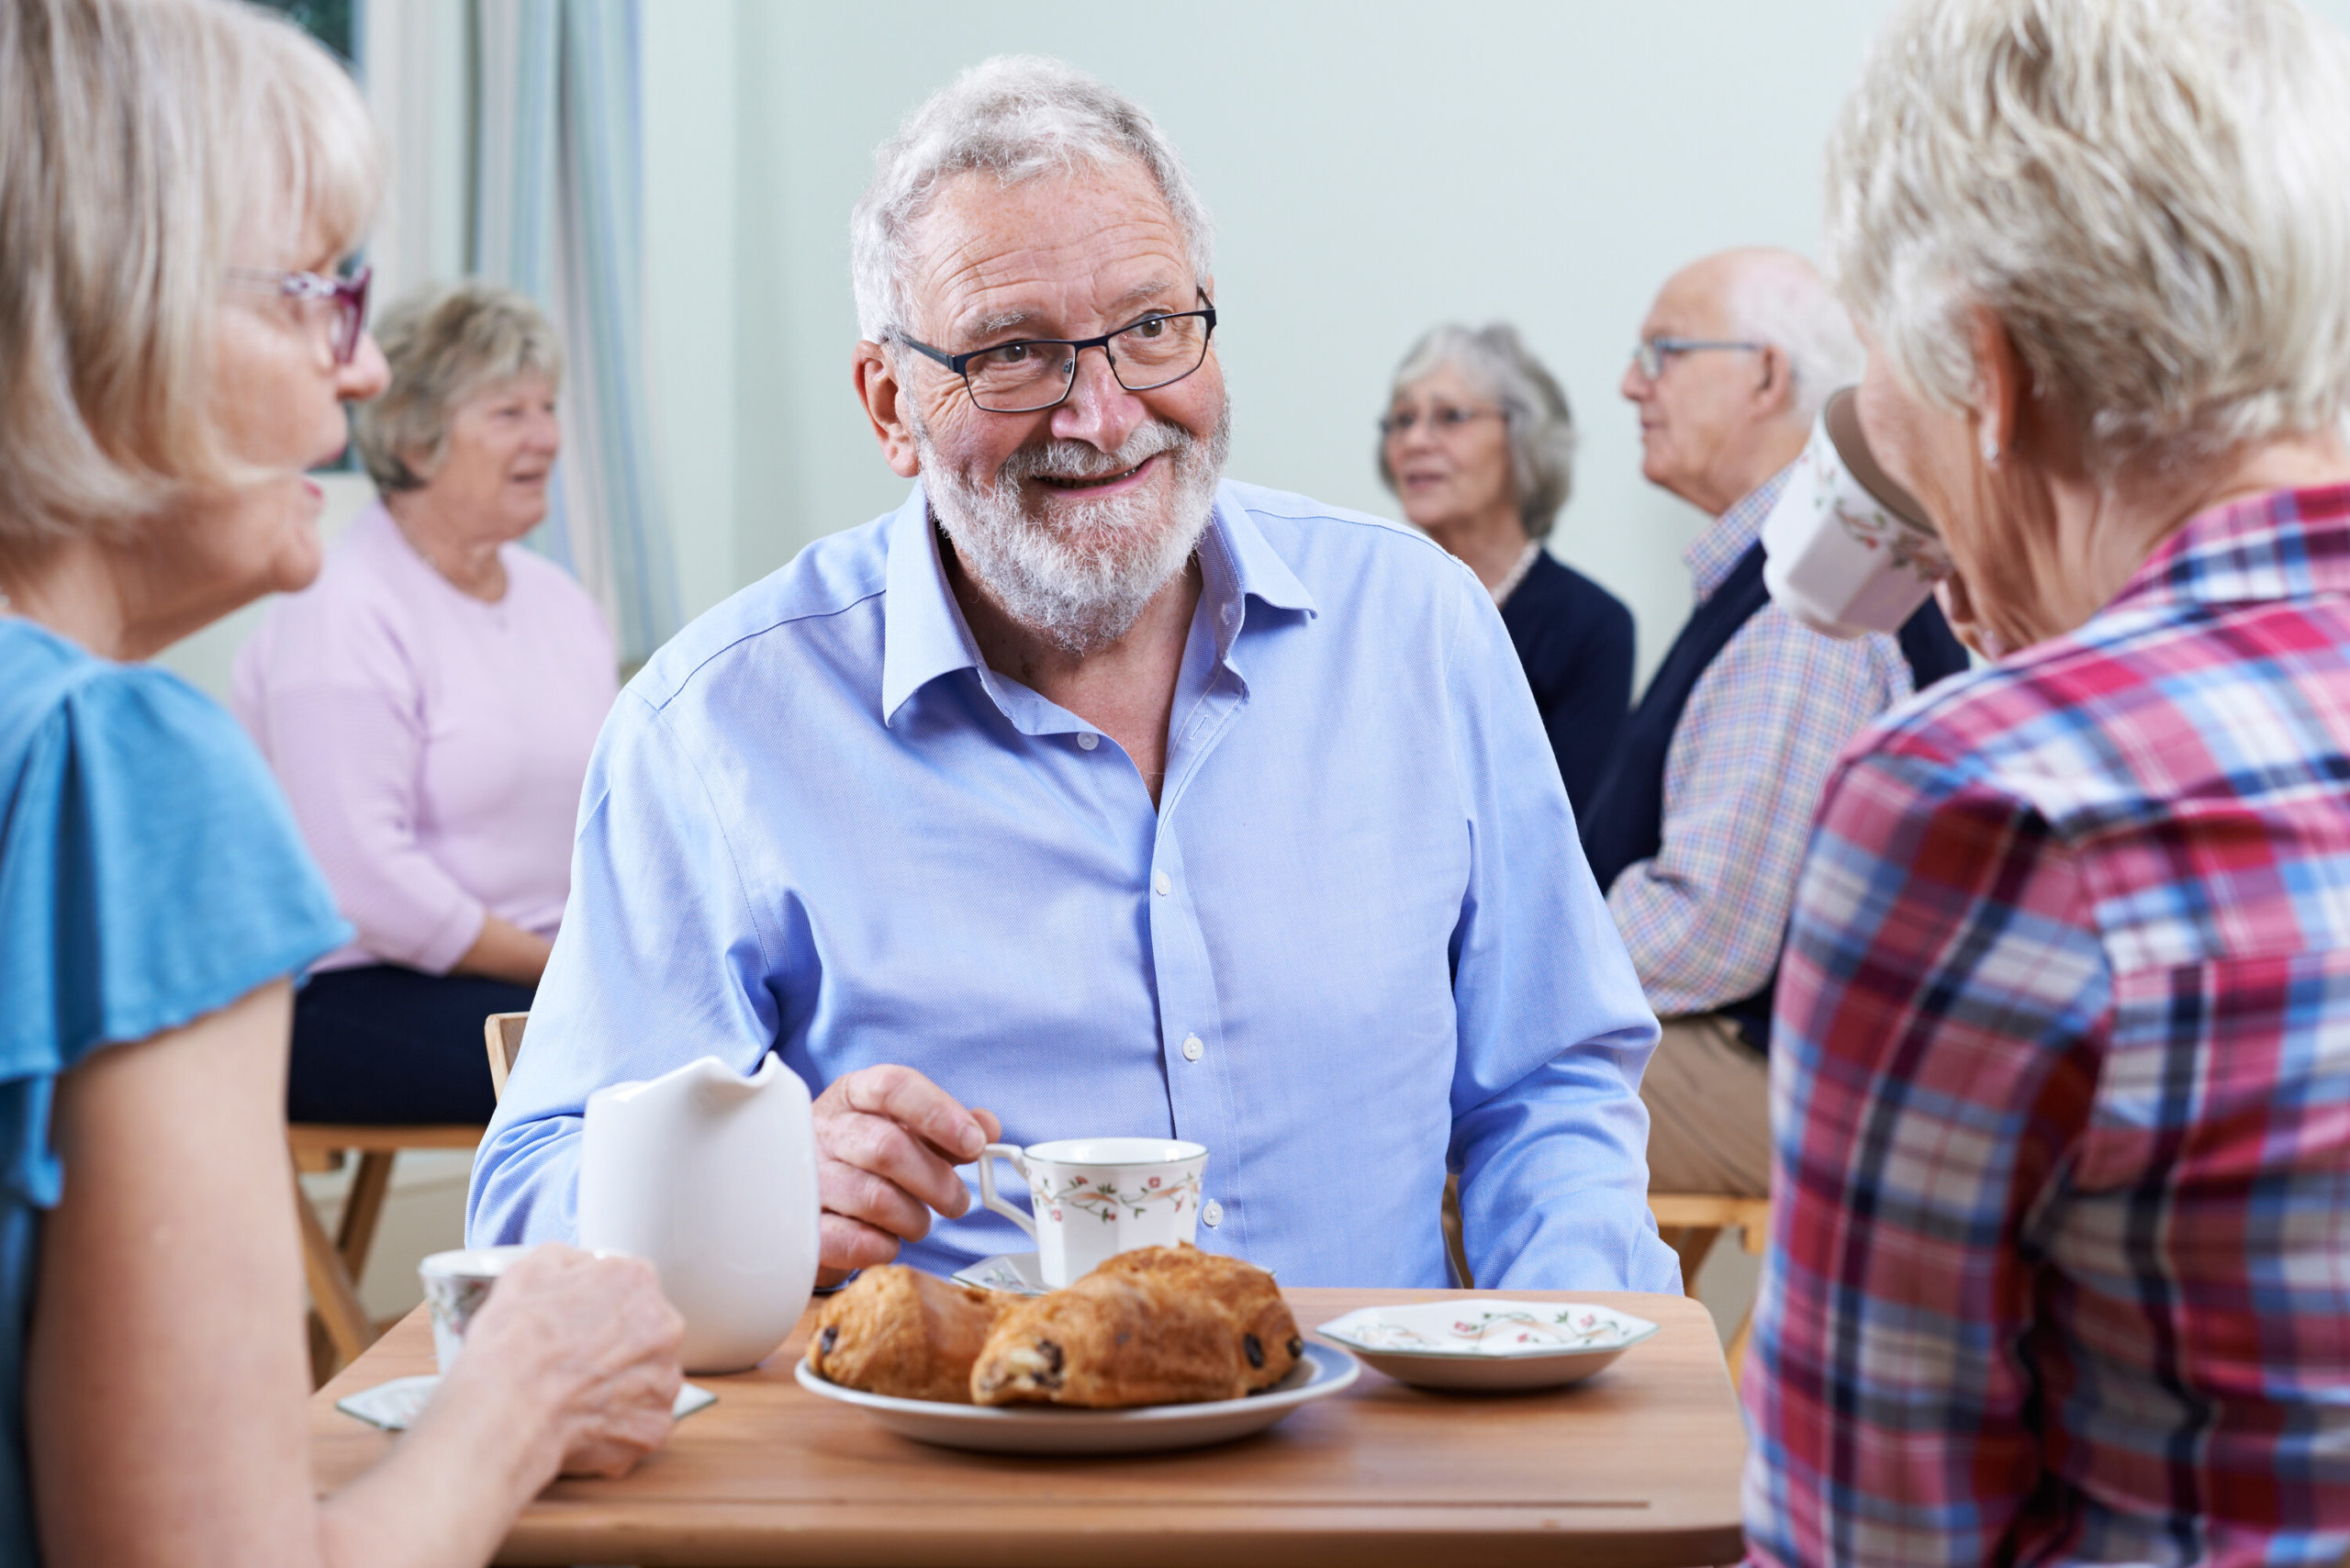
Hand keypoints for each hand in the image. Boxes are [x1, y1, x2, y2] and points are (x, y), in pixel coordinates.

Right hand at [448, 1244, 684, 1479]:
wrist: (508, 1411)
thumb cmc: (513, 1344)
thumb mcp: (529, 1270)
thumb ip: (571, 1260)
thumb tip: (583, 1266)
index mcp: (637, 1280)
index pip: (626, 1288)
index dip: (596, 1309)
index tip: (576, 1327)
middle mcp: (664, 1325)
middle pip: (643, 1332)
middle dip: (614, 1347)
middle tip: (574, 1364)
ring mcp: (665, 1377)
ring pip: (645, 1378)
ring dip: (617, 1386)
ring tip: (573, 1396)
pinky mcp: (655, 1424)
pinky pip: (639, 1421)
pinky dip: (615, 1425)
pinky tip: (582, 1422)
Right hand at [811, 1065, 1000, 1282]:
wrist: (807, 1195)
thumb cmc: (865, 1156)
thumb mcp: (905, 1129)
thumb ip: (949, 1126)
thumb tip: (988, 1127)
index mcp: (853, 1094)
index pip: (894, 1087)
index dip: (939, 1114)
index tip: (974, 1143)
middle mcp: (824, 1129)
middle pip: (887, 1148)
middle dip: (937, 1181)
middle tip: (957, 1201)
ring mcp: (807, 1177)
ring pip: (875, 1199)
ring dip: (914, 1218)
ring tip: (919, 1221)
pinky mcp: (803, 1227)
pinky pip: (854, 1241)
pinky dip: (884, 1246)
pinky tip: (888, 1239)